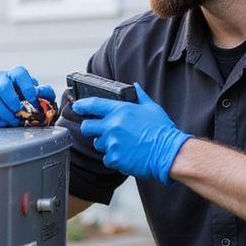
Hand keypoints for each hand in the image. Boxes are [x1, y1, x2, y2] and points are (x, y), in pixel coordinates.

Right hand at [0, 67, 56, 126]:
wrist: (8, 116)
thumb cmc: (25, 105)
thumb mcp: (39, 99)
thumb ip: (45, 93)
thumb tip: (41, 91)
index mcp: (14, 75)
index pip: (20, 73)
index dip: (27, 87)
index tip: (32, 101)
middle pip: (3, 88)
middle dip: (14, 104)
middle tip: (20, 114)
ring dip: (5, 114)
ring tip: (13, 120)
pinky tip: (2, 123)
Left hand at [72, 84, 190, 183]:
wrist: (168, 153)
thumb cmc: (162, 131)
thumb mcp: (152, 108)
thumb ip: (140, 96)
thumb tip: (135, 87)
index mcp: (120, 111)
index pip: (93, 104)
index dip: (81, 105)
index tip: (76, 106)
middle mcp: (112, 126)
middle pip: (87, 127)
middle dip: (90, 128)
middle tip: (101, 131)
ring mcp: (112, 143)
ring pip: (98, 143)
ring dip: (106, 143)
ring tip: (123, 143)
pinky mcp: (115, 158)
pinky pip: (107, 158)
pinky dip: (114, 158)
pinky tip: (127, 154)